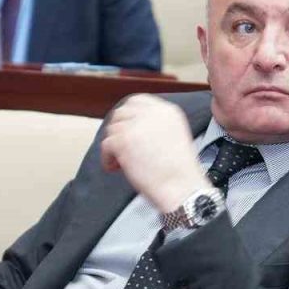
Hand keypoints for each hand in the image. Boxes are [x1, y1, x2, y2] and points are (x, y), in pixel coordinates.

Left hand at [100, 94, 209, 213]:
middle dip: (118, 130)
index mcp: (167, 110)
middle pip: (121, 113)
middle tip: (122, 148)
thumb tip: (131, 126)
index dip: (128, 115)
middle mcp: (151, 113)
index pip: (138, 101)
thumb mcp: (174, 135)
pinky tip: (117, 168)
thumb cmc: (179, 172)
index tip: (127, 129)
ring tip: (122, 162)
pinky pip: (106, 145)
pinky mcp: (123, 140)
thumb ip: (155, 125)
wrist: (182, 187)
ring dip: (114, 146)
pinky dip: (108, 158)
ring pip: (112, 130)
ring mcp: (136, 125)